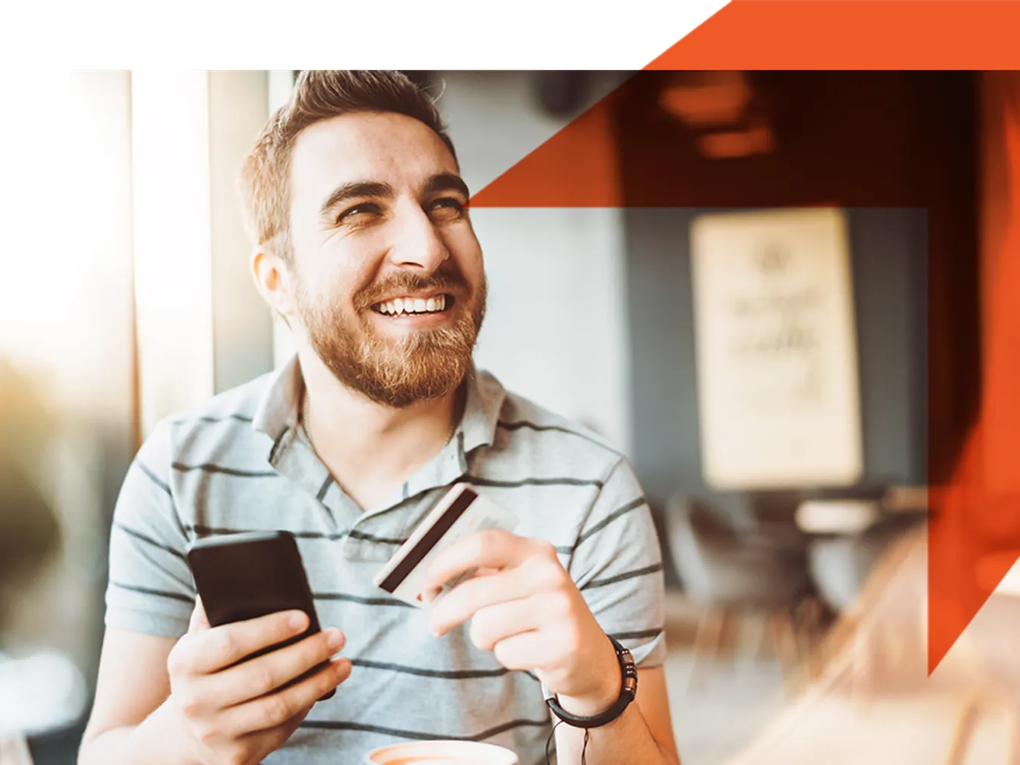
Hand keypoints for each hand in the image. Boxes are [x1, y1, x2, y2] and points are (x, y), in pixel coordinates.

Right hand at [163, 598, 350, 764]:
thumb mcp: (201, 638)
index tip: (305, 616)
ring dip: (318, 682)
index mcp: (184, 661)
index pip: (230, 642)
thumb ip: (218, 607)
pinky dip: (308, 705)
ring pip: (278, 706)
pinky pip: (281, 729)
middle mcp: (195, 700)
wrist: (186, 731)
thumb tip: (243, 568)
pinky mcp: (237, 756)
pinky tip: (325, 685)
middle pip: (262, 676)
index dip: (269, 628)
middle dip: (306, 653)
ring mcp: (215, 732)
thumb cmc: (207, 668)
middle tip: (338, 635)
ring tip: (343, 663)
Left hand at [424, 530, 620, 716]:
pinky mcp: (562, 643)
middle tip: (435, 624)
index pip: (482, 544)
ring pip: (485, 627)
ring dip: (484, 639)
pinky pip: (505, 653)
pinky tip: (528, 650)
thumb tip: (429, 578)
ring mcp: (559, 608)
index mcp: (535, 551)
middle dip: (445, 612)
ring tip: (505, 636)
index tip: (425, 581)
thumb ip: (483, 574)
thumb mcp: (519, 583)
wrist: (588, 655)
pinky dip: (507, 657)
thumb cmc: (537, 614)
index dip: (446, 561)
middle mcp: (549, 574)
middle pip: (474, 591)